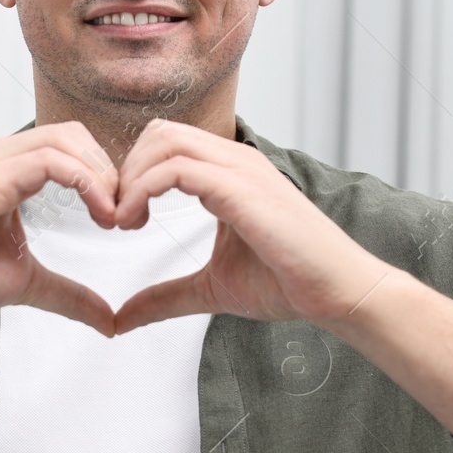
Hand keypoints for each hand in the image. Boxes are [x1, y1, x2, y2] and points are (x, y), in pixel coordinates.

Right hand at [0, 122, 120, 335]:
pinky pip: (50, 161)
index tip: (122, 218)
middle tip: (127, 216)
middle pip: (73, 133)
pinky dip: (85, 183)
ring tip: (115, 217)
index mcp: (6, 169)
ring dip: (102, 175)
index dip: (103, 175)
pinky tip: (99, 215)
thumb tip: (108, 320)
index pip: (69, 146)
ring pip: (65, 139)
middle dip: (109, 170)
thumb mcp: (25, 284)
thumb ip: (69, 294)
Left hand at [111, 119, 394, 333]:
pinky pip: (178, 169)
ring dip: (131, 178)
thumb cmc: (286, 282)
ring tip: (124, 221)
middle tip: (116, 217)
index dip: (133, 173)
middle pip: (160, 132)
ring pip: (165, 141)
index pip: (167, 142)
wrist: (336, 292)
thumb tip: (120, 319)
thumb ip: (165, 297)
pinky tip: (137, 222)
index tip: (121, 217)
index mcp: (229, 172)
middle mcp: (235, 160)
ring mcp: (240, 170)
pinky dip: (144, 190)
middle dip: (125, 170)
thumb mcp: (210, 289)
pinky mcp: (242, 189)